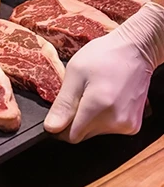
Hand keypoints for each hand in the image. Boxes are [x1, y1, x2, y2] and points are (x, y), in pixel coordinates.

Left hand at [44, 1, 163, 142]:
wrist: (135, 50)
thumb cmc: (103, 56)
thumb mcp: (75, 73)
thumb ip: (63, 104)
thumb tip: (51, 128)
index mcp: (98, 108)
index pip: (70, 136)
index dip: (60, 125)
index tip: (61, 109)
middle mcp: (115, 122)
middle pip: (82, 135)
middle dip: (74, 120)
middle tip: (79, 94)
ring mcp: (127, 125)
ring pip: (94, 132)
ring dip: (88, 118)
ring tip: (93, 94)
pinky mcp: (133, 125)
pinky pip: (108, 129)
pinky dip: (102, 118)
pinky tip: (104, 98)